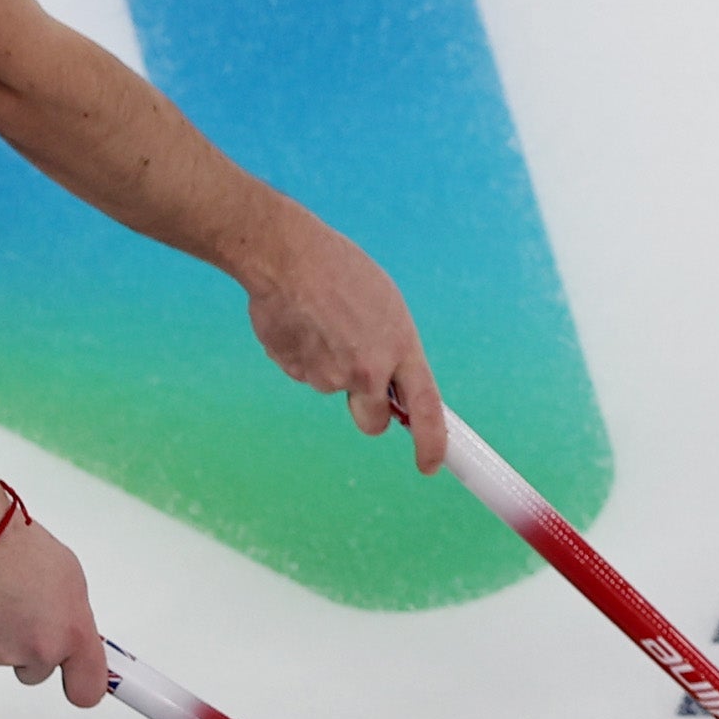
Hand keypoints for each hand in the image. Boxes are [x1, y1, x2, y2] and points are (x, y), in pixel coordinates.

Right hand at [0, 502, 108, 705]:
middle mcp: (38, 651)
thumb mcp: (70, 579)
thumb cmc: (20, 548)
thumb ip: (72, 617)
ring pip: (5, 656)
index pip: (88, 690)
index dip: (83, 685)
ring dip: (2, 634)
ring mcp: (0, 654)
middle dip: (31, 650)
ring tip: (0, 596)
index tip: (82, 680)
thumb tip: (70, 630)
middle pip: (37, 672)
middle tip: (25, 613)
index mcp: (71, 633)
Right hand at [238, 205, 444, 469]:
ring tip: (322, 322)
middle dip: (368, 411)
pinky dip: (304, 355)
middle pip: (372, 422)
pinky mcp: (295, 371)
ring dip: (329, 366)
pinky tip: (301, 322)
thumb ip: (392, 349)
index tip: (431, 463)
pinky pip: (305, 373)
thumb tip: (390, 385)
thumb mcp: (386, 306)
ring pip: (333, 389)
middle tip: (358, 377)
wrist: (286, 255)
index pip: (426, 408)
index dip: (431, 442)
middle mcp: (367, 370)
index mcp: (400, 347)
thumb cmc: (340, 270)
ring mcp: (328, 375)